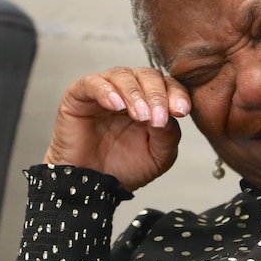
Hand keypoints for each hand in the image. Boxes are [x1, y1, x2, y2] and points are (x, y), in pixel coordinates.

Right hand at [45, 67, 190, 190]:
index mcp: (151, 101)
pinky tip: (116, 106)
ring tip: (140, 115)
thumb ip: (169, 135)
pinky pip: (92, 83)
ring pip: (122, 75)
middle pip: (147, 76)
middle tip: (157, 117)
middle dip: (157, 95)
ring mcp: (104, 90)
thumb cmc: (125, 168)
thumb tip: (171, 114)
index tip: (182, 111)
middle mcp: (129, 91)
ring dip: (134, 94)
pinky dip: (106, 91)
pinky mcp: (79, 95)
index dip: (176, 94)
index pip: (168, 85)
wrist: (92, 185)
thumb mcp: (158, 156)